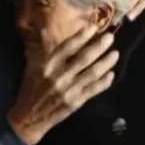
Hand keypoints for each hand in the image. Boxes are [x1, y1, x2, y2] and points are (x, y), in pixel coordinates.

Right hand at [7, 27, 117, 144]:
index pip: (68, 47)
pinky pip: (93, 89)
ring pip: (92, 73)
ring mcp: (69, 90)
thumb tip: (49, 28)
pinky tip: (111, 74)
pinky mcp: (76, 102)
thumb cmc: (31, 88)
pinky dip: (104, 82)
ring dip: (106, 62)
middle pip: (84, 58)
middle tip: (111, 37)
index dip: (82, 36)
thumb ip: (45, 50)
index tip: (94, 27)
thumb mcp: (34, 66)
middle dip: (99, 46)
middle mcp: (59, 76)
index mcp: (48, 65)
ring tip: (116, 53)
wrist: (28, 118)